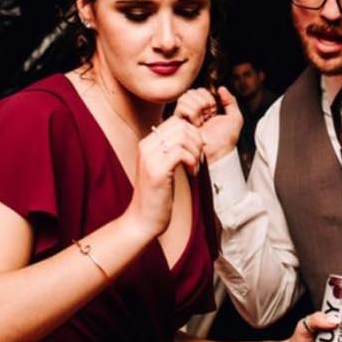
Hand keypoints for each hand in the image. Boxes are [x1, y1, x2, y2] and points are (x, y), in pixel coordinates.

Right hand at [125, 115, 203, 239]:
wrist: (143, 220)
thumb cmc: (157, 196)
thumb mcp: (164, 168)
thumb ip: (174, 150)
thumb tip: (199, 136)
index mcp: (147, 143)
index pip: (175, 121)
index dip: (193, 133)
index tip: (197, 150)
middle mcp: (146, 147)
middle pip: (181, 126)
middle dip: (197, 140)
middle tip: (198, 159)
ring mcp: (150, 158)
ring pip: (182, 137)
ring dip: (196, 152)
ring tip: (195, 167)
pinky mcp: (157, 171)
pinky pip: (181, 153)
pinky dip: (193, 162)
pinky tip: (192, 174)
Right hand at [174, 86, 242, 161]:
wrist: (217, 152)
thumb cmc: (226, 140)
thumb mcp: (235, 118)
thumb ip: (231, 101)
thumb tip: (221, 88)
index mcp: (205, 110)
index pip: (201, 91)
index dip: (209, 98)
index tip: (214, 113)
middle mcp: (193, 112)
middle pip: (192, 92)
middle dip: (203, 102)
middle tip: (208, 117)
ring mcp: (184, 117)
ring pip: (185, 97)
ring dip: (198, 108)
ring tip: (201, 122)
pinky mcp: (178, 122)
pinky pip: (181, 106)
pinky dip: (192, 113)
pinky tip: (196, 125)